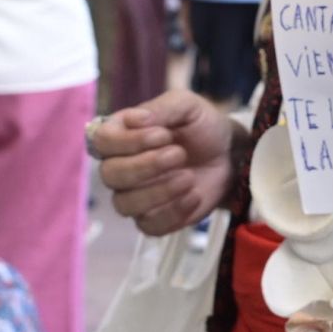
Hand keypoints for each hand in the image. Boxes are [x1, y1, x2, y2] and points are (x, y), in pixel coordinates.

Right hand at [91, 90, 237, 235]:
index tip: (163, 135)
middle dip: (146, 165)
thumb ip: (161, 108)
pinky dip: (173, 213)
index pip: (102, 141)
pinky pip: (148, 226)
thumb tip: (136, 119)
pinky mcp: (153, 219)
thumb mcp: (187, 105)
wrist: (230, 155)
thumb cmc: (202, 127)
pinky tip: (194, 196)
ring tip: (189, 177)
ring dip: (159, 191)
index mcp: (121, 135)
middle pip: (110, 174)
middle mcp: (120, 167)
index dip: (129, 140)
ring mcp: (134, 196)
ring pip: (124, 204)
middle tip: (179, 154)